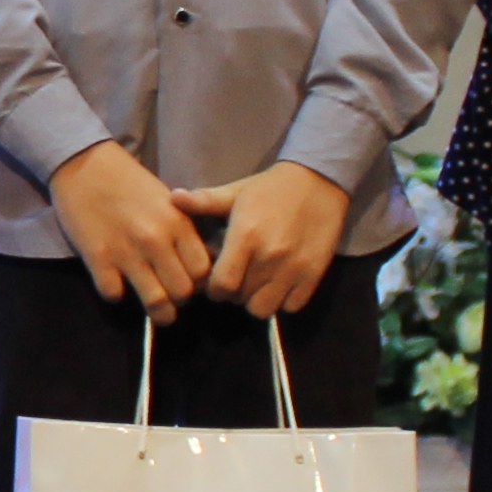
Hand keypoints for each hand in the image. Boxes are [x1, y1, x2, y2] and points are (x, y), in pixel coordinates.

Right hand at [49, 140, 214, 320]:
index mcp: (178, 223)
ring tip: (156, 310)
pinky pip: (114, 294)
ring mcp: (126, 252)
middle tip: (173, 296)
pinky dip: (117, 294)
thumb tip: (197, 266)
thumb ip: (183, 231)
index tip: (192, 282)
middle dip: (180, 300)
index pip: (203, 271)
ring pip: (155, 302)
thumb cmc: (130, 182)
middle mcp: (156, 240)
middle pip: (183, 292)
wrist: (85, 165)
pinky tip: (117, 284)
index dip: (201, 283)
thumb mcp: (168, 201)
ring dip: (157, 311)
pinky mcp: (97, 258)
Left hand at [176, 160, 354, 321]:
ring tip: (256, 283)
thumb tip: (172, 197)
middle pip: (239, 299)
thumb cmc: (270, 188)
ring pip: (264, 309)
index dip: (213, 289)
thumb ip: (204, 201)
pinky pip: (291, 307)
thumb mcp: (235, 191)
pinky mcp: (314, 275)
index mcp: (245, 236)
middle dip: (232, 293)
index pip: (221, 285)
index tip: (215, 281)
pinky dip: (282, 301)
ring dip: (255, 300)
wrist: (318, 181)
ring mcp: (293, 269)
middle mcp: (269, 257)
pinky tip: (278, 284)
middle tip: (235, 279)